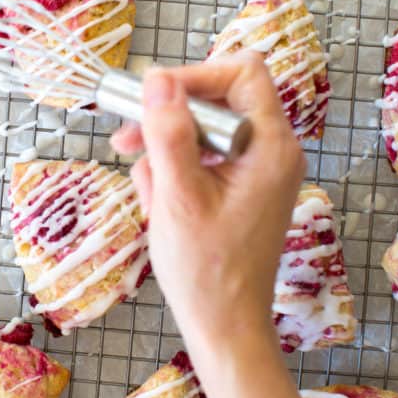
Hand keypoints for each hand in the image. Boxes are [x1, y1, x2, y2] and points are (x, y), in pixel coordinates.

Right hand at [112, 53, 304, 355]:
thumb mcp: (178, 196)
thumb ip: (168, 133)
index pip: (241, 72)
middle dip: (168, 117)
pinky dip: (175, 171)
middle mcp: (271, 150)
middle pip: (218, 98)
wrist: (225, 325)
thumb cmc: (206, 269)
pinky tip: (158, 203)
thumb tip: (157, 77)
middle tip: (125, 137)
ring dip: (165, 149)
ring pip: (203, 129)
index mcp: (269, 145)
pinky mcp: (242, 187)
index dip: (194, 75)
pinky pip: (204, 157)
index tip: (151, 97)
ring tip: (146, 188)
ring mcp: (257, 169)